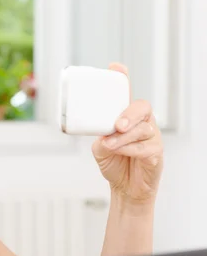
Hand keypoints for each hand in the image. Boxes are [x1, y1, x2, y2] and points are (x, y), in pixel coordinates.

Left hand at [92, 63, 163, 202]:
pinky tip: (120, 151)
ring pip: (141, 130)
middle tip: (117, 124)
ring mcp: (151, 136)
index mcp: (127, 117)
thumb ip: (100, 138)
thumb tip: (103, 135)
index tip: (116, 68)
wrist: (125, 187)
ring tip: (109, 144)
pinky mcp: (156, 152)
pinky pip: (145, 147)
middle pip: (142, 107)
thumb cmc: (114, 162)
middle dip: (129, 114)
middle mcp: (142, 122)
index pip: (127, 94)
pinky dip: (129, 149)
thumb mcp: (100, 148)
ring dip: (123, 138)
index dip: (123, 79)